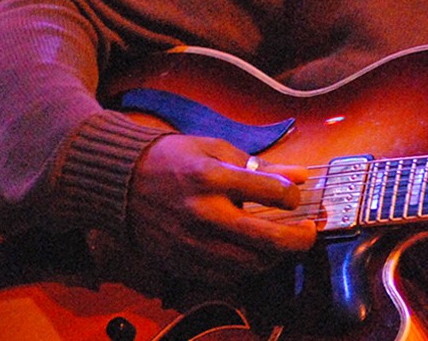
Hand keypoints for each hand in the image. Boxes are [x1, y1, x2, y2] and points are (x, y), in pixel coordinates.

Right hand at [127, 134, 317, 283]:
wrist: (119, 182)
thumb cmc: (171, 160)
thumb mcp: (215, 149)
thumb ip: (259, 165)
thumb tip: (299, 176)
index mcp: (210, 178)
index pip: (272, 192)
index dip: (294, 195)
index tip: (295, 196)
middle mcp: (202, 213)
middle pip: (268, 239)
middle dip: (299, 239)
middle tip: (308, 232)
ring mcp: (191, 242)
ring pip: (251, 264)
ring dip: (275, 257)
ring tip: (281, 244)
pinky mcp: (181, 261)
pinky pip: (226, 277)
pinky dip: (247, 268)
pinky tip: (252, 254)